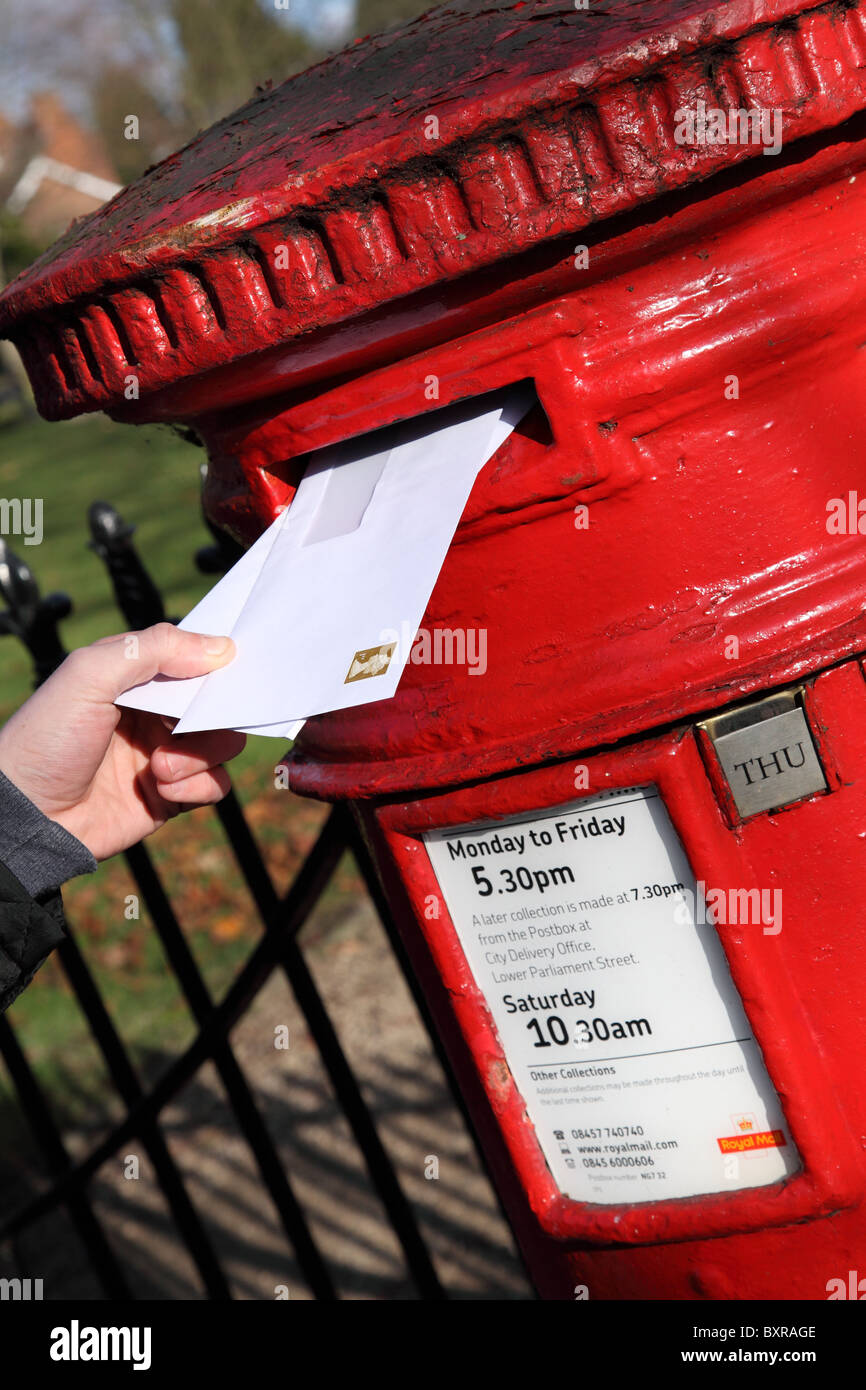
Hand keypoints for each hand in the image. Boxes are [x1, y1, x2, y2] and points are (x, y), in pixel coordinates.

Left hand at [0, 623, 245, 859]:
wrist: (29, 817)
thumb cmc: (47, 740)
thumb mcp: (89, 675)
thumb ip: (154, 649)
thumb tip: (221, 648)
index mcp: (135, 676)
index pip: (194, 657)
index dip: (216, 663)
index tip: (227, 671)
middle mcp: (155, 712)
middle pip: (218, 701)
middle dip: (212, 714)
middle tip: (183, 726)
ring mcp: (166, 753)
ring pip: (223, 743)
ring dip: (201, 754)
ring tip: (160, 766)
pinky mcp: (172, 794)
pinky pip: (215, 785)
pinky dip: (199, 786)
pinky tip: (162, 789)